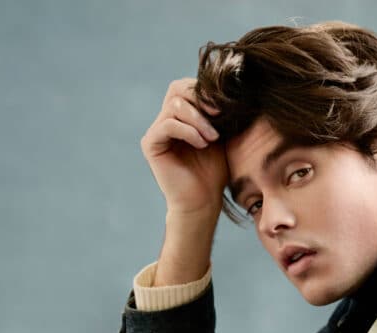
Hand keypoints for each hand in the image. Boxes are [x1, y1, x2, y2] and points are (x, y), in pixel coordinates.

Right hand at [141, 77, 227, 216]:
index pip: (187, 86)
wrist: (204, 202)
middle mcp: (166, 119)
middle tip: (219, 115)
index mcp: (182, 116)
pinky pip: (167, 124)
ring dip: (198, 119)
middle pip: (177, 88)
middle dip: (200, 99)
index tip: (225, 106)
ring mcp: (157, 131)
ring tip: (212, 138)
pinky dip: (187, 130)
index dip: (205, 90)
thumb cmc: (215, 172)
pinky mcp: (151, 143)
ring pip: (174, 105)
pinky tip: (201, 144)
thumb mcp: (221, 135)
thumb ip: (217, 112)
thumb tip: (226, 87)